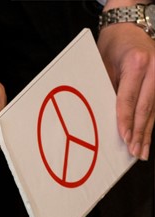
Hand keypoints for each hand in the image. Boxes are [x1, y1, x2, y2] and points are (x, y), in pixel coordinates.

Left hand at [97, 22, 154, 159]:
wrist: (128, 28)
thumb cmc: (111, 47)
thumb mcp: (103, 66)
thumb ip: (108, 90)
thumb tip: (105, 120)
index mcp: (137, 63)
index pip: (129, 99)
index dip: (126, 121)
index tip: (124, 138)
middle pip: (146, 107)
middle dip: (140, 132)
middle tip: (136, 152)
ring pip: (154, 109)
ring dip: (147, 132)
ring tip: (142, 152)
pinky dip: (150, 122)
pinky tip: (147, 137)